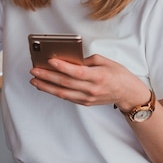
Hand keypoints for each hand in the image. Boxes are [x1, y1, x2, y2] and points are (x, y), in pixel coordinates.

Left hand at [29, 54, 150, 109]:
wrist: (128, 93)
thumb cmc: (118, 74)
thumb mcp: (105, 61)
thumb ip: (86, 60)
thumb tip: (69, 60)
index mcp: (98, 76)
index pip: (77, 72)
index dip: (63, 67)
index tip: (50, 61)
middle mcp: (92, 89)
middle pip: (65, 83)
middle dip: (47, 76)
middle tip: (34, 70)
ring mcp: (88, 98)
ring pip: (63, 93)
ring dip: (46, 86)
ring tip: (34, 80)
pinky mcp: (85, 102)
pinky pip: (67, 97)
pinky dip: (54, 92)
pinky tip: (45, 86)